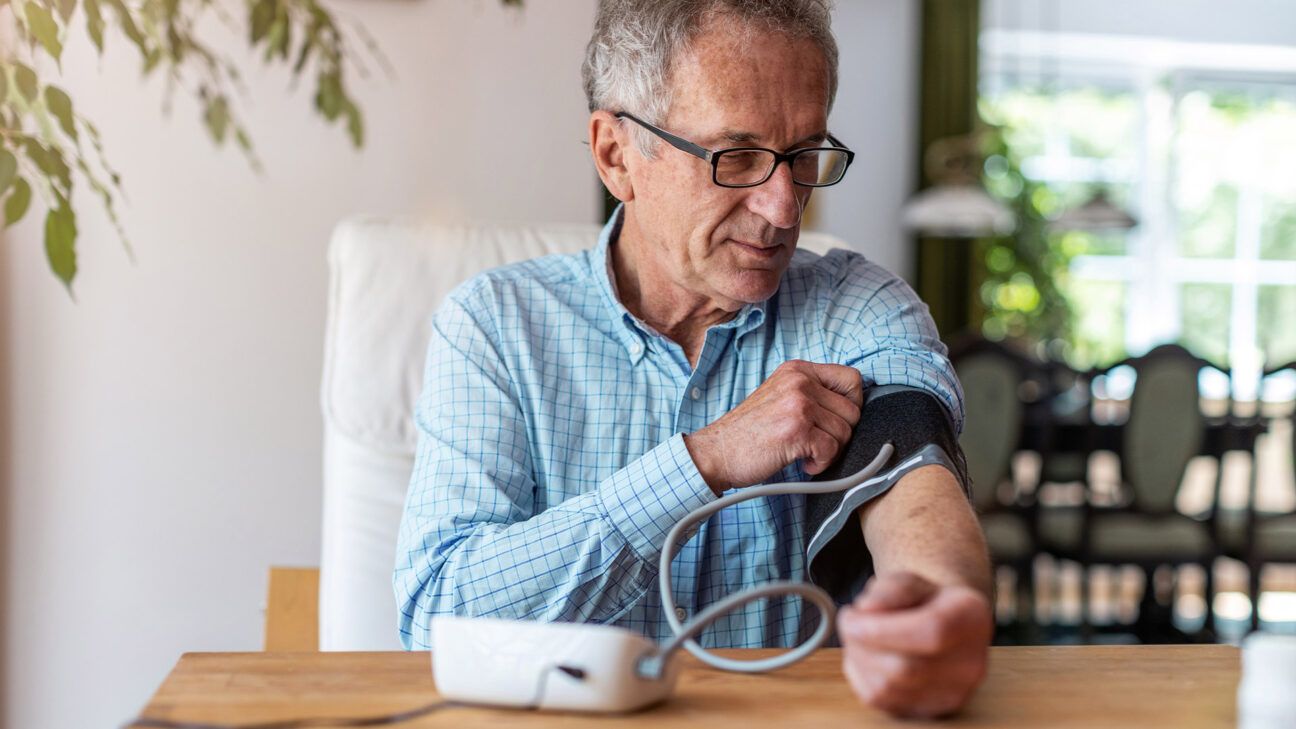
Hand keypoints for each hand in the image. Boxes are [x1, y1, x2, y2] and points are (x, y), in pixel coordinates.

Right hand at [683, 360, 862, 492]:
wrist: (717, 452)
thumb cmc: (749, 432)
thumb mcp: (780, 396)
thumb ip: (812, 393)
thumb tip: (852, 407)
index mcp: (797, 370)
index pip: (852, 378)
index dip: (851, 404)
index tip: (833, 421)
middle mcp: (800, 381)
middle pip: (853, 411)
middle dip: (839, 434)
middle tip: (815, 443)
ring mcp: (799, 404)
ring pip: (845, 433)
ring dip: (829, 452)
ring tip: (804, 453)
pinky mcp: (797, 430)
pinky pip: (832, 450)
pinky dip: (821, 464)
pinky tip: (801, 462)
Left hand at [836, 572, 992, 718]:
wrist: (942, 626)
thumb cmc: (922, 600)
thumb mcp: (909, 579)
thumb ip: (890, 589)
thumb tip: (867, 609)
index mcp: (970, 618)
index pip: (930, 631)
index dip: (882, 629)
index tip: (852, 616)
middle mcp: (970, 663)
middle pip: (905, 668)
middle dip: (862, 644)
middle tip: (848, 622)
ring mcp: (953, 693)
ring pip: (888, 687)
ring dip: (858, 659)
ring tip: (858, 636)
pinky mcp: (930, 711)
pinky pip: (880, 700)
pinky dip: (861, 676)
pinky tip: (866, 656)